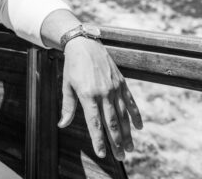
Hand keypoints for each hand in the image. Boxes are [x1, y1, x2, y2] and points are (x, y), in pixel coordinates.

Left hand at [58, 38, 142, 159]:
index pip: (94, 123)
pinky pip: (130, 102)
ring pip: (123, 115)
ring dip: (127, 133)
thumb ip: (67, 107)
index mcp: (88, 95)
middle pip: (112, 123)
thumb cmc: (73, 67)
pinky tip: (138, 128)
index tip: (102, 154)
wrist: (85, 44)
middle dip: (116, 142)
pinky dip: (135, 115)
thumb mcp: (66, 86)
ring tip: (129, 148)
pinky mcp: (122, 83)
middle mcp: (103, 93)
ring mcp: (115, 88)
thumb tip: (62, 125)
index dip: (99, 140)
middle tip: (120, 157)